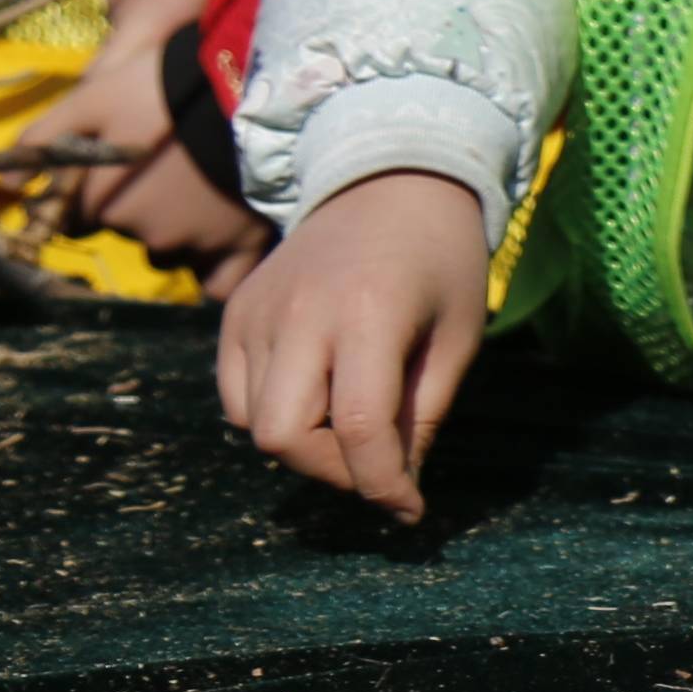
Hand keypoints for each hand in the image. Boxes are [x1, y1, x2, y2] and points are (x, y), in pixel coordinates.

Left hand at [51, 0, 267, 282]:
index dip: (90, 195)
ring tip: (202, 189)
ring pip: (172, 254)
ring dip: (177, 232)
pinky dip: (216, 272)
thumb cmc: (163, 87)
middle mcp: (142, 234)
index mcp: (103, 204)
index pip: (76, 221)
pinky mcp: (241, 249)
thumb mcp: (92, 98)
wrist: (248, 86)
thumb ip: (43, 140)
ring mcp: (194, 245)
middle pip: (126, 234)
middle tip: (164, 168)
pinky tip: (224, 240)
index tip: (115, 171)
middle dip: (136, 209)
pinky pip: (218, 285)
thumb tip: (0, 190)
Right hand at [216, 170, 493, 520]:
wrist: (390, 181)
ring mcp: (257, 311)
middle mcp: (300, 313)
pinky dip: (270, 414)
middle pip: (283, 436)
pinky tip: (317, 392)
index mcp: (369, 313)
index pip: (359, 427)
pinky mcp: (234, 312)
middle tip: (376, 462)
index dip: (383, 484)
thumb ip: (423, 415)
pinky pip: (236, 397)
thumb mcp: (458, 336)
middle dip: (332, 470)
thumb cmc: (441, 262)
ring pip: (255, 422)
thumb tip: (396, 489)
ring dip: (306, 442)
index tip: (409, 510)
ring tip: (353, 417)